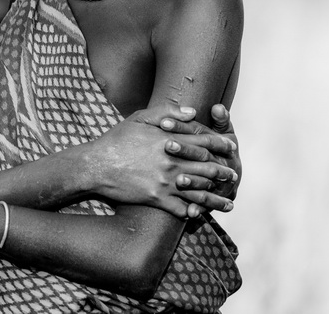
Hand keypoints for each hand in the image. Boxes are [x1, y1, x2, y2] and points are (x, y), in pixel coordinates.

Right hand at [85, 103, 237, 218]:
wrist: (95, 165)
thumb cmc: (116, 139)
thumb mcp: (140, 118)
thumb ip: (168, 112)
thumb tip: (194, 112)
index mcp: (170, 141)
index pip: (204, 143)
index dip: (221, 146)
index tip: (231, 149)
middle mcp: (172, 162)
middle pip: (207, 168)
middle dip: (224, 173)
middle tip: (233, 176)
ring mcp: (165, 182)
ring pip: (199, 193)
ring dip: (216, 199)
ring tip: (228, 204)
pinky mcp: (156, 199)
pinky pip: (180, 210)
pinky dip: (192, 214)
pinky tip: (201, 216)